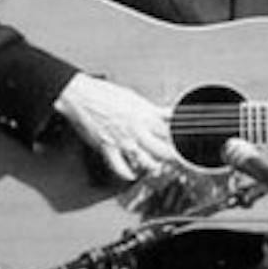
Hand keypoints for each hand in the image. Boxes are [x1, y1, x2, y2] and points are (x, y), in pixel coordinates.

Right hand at [53, 72, 177, 182]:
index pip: (172, 132)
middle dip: (173, 157)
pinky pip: (120, 167)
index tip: (187, 146)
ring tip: (158, 167)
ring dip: (154, 166)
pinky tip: (132, 175)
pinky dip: (127, 173)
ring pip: (147, 161)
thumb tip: (167, 114)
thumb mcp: (136, 99)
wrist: (80, 96)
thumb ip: (153, 110)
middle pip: (164, 150)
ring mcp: (124, 141)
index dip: (181, 141)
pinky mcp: (108, 148)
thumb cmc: (105, 93)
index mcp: (146, 115)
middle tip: (178, 161)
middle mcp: (138, 130)